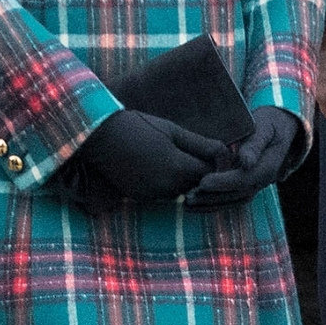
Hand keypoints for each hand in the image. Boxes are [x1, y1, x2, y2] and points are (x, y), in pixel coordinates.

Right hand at [76, 110, 226, 204]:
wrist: (100, 136)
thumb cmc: (138, 126)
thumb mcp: (173, 130)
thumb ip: (201, 144)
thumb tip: (225, 153)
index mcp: (178, 167)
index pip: (211, 174)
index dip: (216, 164)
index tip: (212, 153)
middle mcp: (167, 187)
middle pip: (197, 185)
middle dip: (201, 173)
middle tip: (198, 154)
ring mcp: (153, 195)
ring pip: (181, 191)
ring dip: (184, 180)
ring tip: (176, 158)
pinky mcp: (141, 197)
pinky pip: (163, 195)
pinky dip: (167, 184)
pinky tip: (158, 166)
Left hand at [185, 106, 300, 209]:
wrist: (279, 130)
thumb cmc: (268, 124)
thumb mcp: (264, 128)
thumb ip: (255, 144)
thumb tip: (246, 162)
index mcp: (268, 166)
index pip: (245, 179)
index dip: (224, 182)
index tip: (203, 182)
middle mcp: (262, 180)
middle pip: (237, 194)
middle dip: (213, 197)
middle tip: (189, 195)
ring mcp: (255, 185)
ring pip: (233, 200)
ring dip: (211, 204)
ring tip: (188, 202)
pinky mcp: (246, 187)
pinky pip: (231, 200)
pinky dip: (213, 204)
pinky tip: (195, 204)